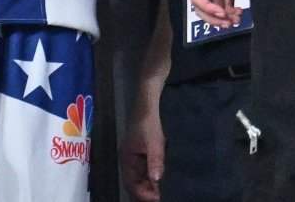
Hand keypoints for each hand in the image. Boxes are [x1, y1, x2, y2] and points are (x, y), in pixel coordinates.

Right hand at [120, 84, 164, 199]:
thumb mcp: (154, 142)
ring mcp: (137, 156)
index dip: (143, 193)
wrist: (149, 102)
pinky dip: (156, 174)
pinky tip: (166, 176)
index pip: (131, 183)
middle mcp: (129, 160)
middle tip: (165, 194)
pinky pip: (149, 168)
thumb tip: (156, 180)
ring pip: (144, 176)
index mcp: (126, 158)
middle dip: (149, 190)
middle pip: (137, 182)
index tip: (158, 198)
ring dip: (154, 183)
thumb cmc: (148, 121)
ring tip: (167, 188)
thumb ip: (155, 160)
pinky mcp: (145, 151)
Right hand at [190, 0, 245, 27]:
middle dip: (213, 16)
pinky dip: (230, 9)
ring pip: (214, 5)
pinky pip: (225, 1)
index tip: (222, 13)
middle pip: (202, 4)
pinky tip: (239, 13)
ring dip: (223, 15)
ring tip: (237, 19)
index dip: (207, 8)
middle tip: (230, 23)